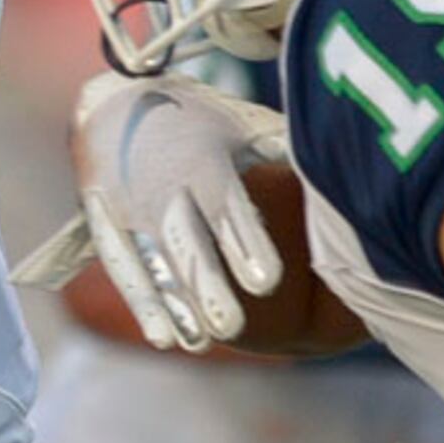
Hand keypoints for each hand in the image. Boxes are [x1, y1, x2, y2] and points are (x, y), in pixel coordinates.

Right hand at [13, 71, 286, 349]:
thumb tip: (340, 170)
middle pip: (186, 241)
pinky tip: (166, 339)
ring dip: (176, 304)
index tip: (267, 284)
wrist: (113, 99)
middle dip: (207, 284)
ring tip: (201, 342)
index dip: (243, 242)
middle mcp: (160, 183)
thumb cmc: (198, 119)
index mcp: (202, 156)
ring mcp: (127, 206)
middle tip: (232, 327)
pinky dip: (144, 304)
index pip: (225, 205)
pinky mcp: (102, 224)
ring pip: (153, 262)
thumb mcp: (241, 123)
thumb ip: (281, 152)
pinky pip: (123, 267)